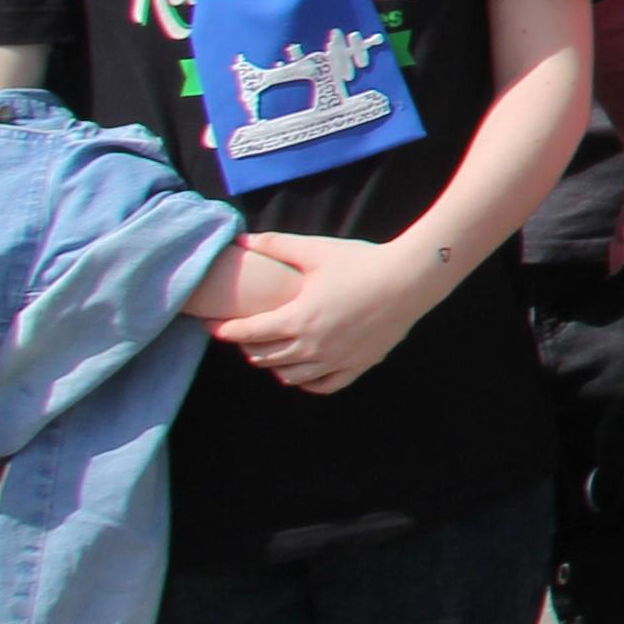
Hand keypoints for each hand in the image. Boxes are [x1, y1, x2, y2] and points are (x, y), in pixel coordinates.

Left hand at [202, 232, 443, 395]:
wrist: (412, 278)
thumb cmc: (362, 262)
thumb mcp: (316, 250)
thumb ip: (276, 245)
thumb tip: (241, 238)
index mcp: (298, 318)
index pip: (247, 332)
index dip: (224, 329)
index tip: (211, 325)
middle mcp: (313, 346)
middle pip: (264, 357)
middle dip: (247, 346)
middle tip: (243, 334)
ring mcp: (336, 359)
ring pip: (290, 376)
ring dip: (273, 365)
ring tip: (269, 352)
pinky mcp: (358, 364)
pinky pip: (323, 385)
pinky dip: (306, 382)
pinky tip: (302, 371)